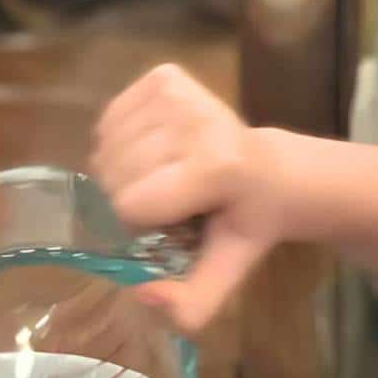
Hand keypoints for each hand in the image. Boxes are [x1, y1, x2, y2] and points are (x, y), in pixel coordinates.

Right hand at [91, 64, 285, 333]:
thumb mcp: (227, 269)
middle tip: (172, 198)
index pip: (131, 205)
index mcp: (215, 168)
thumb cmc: (244, 222)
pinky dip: (121, 136)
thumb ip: (192, 302)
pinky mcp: (165, 75)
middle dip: (131, 195)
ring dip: (124, 167)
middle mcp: (197, 121)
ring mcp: (179, 93)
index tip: (175, 223)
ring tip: (166, 173)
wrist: (272, 171)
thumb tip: (144, 296)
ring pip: (106, 145)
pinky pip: (109, 115)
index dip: (142, 224)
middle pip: (113, 174)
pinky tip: (157, 147)